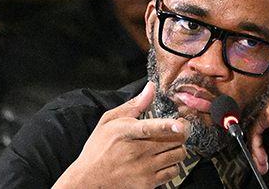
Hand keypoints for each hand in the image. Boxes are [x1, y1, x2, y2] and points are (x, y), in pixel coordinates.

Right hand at [55, 82, 188, 188]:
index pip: (148, 128)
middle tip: (177, 130)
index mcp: (125, 133)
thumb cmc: (98, 149)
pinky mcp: (147, 184)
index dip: (166, 126)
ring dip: (177, 148)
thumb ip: (133, 106)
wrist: (88, 181)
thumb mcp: (108, 122)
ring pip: (178, 154)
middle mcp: (136, 152)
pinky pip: (174, 171)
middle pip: (173, 139)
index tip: (178, 125)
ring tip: (168, 145)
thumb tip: (151, 88)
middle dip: (180, 132)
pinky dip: (173, 165)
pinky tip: (163, 161)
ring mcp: (143, 169)